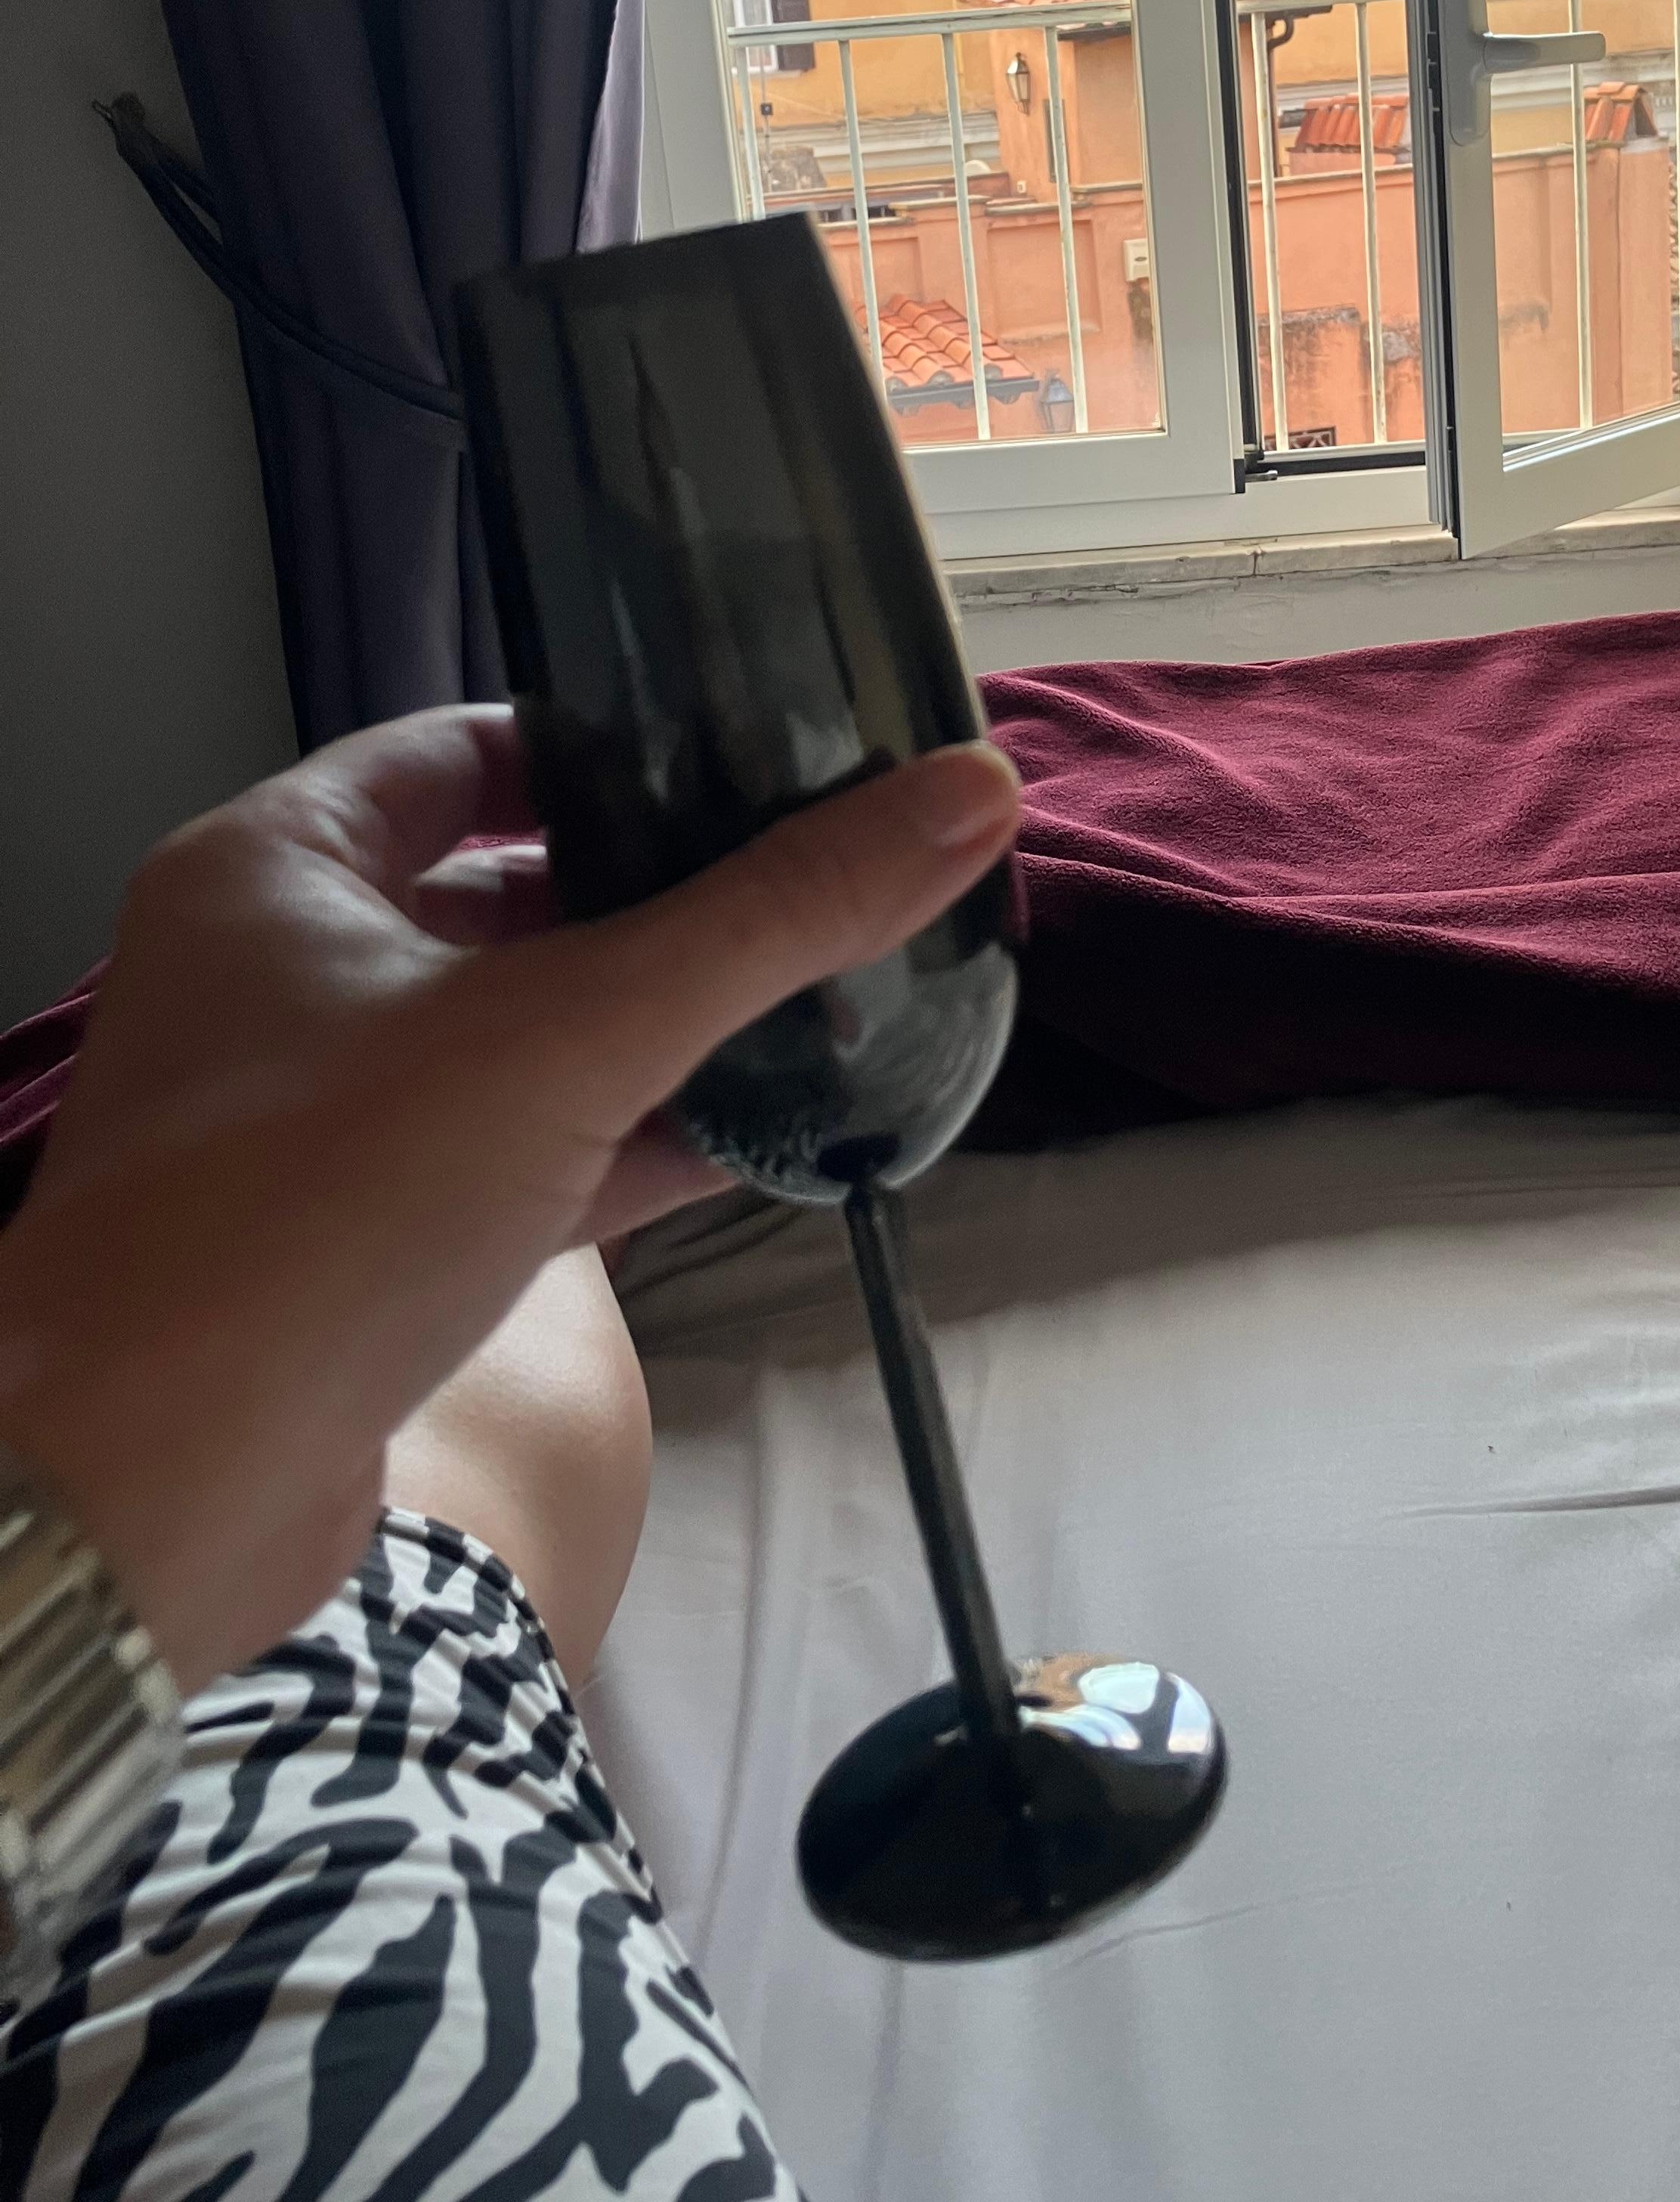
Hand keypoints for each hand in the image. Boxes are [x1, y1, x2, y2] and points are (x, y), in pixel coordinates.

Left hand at [0, 707, 1021, 1693]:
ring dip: (649, 1032)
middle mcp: (278, 977)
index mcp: (277, 869)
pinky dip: (621, 1148)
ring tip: (814, 1005)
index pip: (459, 752)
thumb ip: (775, 917)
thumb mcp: (573, 1028)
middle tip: (807, 885)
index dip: (600, 745)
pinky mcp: (357, 1246)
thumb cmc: (317, 1208)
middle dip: (653, 900)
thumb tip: (967, 796)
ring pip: (515, 1040)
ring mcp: (311, 1119)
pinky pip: (514, 1161)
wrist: (154, 1493)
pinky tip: (752, 1141)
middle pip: (499, 896)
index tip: (738, 759)